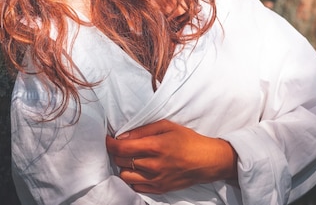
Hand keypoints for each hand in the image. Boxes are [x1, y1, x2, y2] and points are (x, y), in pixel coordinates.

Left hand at [106, 120, 237, 193]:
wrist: (208, 161)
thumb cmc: (187, 139)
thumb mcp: (166, 126)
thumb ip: (142, 131)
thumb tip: (122, 136)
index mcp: (155, 146)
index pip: (121, 149)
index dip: (109, 143)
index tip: (107, 139)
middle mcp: (153, 165)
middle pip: (121, 161)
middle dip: (117, 152)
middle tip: (123, 146)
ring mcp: (156, 180)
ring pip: (125, 176)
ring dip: (124, 166)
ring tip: (131, 159)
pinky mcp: (160, 189)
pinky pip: (136, 187)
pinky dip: (133, 178)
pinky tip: (139, 170)